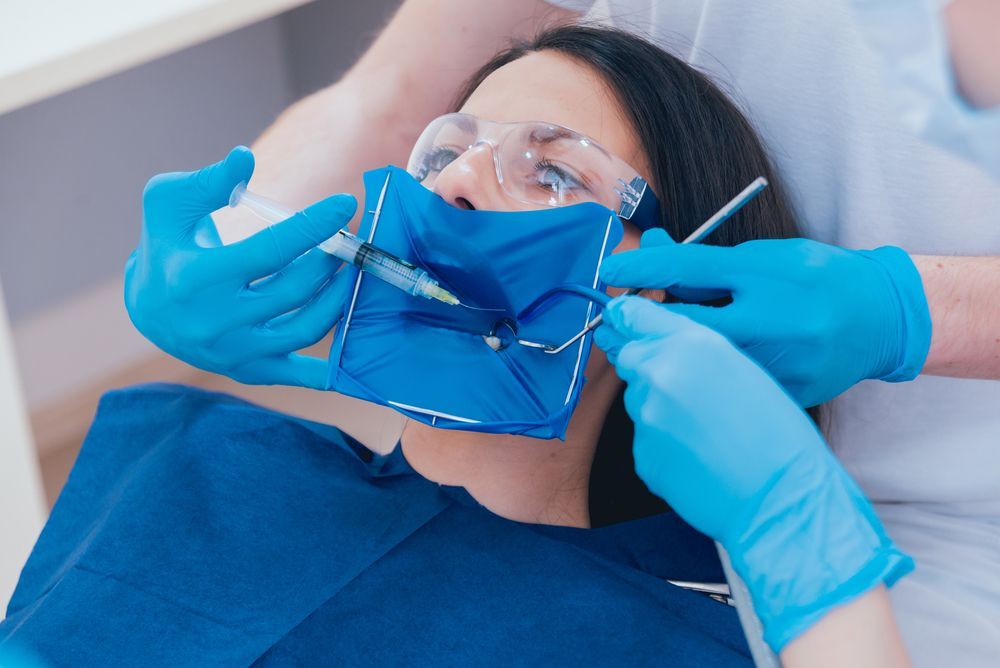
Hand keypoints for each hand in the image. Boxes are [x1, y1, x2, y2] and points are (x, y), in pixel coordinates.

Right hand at [124, 147, 357, 387]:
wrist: (150, 308)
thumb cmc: (165, 244)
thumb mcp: (168, 202)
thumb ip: (208, 181)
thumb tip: (244, 159)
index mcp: (195, 277)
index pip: (269, 250)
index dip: (313, 225)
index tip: (346, 204)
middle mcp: (214, 321)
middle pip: (294, 290)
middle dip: (329, 260)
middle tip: (346, 240)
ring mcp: (233, 352)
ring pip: (305, 329)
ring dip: (337, 298)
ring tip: (347, 272)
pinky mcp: (249, 371)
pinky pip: (301, 375)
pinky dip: (332, 368)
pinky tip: (358, 346)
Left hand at [594, 296, 912, 650]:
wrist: (781, 496)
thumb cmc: (777, 434)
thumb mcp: (743, 367)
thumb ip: (695, 351)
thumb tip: (662, 346)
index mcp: (692, 344)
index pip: (637, 315)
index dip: (625, 317)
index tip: (618, 318)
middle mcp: (661, 373)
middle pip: (630, 356)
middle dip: (645, 364)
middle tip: (682, 388)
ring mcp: (646, 415)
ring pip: (638, 400)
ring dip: (658, 407)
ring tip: (705, 430)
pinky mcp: (642, 453)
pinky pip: (645, 439)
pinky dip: (664, 444)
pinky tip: (699, 455)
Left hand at [599, 229, 931, 406]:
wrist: (880, 322)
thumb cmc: (817, 280)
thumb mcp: (764, 256)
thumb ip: (704, 260)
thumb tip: (649, 249)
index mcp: (766, 276)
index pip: (685, 269)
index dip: (638, 268)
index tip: (607, 270)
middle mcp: (770, 322)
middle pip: (678, 325)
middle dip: (636, 322)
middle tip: (613, 319)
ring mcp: (776, 366)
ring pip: (694, 366)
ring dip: (661, 356)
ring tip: (650, 346)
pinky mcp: (780, 398)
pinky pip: (720, 394)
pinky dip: (695, 385)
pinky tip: (691, 377)